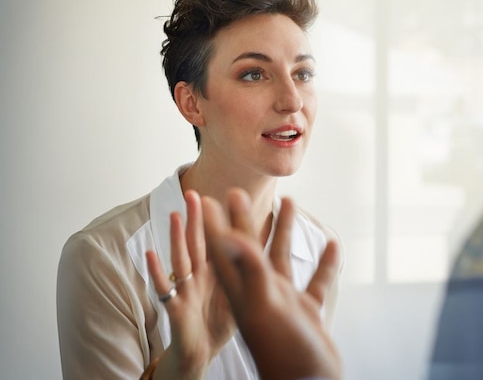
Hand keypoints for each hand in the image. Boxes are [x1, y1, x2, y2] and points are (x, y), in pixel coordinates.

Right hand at [144, 191, 236, 378]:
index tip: (226, 196)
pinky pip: (163, 289)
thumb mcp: (238, 294)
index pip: (220, 241)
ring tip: (174, 215)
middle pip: (198, 243)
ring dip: (176, 238)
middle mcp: (199, 277)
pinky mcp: (176, 309)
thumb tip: (266, 249)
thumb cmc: (217, 322)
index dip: (223, 221)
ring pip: (181, 260)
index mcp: (217, 273)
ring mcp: (186, 291)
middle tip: (195, 194)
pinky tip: (150, 253)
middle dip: (196, 220)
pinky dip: (156, 272)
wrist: (200, 353)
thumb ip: (246, 271)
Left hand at [203, 189, 341, 379]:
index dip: (214, 225)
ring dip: (283, 231)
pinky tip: (331, 243)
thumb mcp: (264, 307)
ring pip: (280, 259)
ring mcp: (283, 302)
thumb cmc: (283, 353)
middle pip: (248, 250)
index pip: (221, 252)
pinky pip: (314, 279)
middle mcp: (259, 294)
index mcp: (243, 293)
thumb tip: (232, 236)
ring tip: (289, 201)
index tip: (207, 198)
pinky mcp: (305, 311)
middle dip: (244, 220)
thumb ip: (250, 271)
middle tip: (239, 191)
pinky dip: (322, 261)